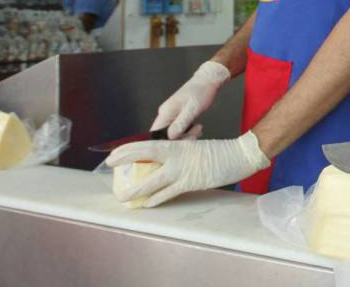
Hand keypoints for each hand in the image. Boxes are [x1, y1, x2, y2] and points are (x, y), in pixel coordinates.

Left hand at [106, 132, 269, 207]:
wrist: (239, 154)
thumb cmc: (219, 151)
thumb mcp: (194, 148)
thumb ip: (178, 155)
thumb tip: (162, 165)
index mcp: (177, 144)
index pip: (147, 145)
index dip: (128, 149)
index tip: (114, 154)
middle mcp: (177, 155)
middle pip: (145, 156)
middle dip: (125, 161)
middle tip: (111, 167)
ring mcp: (183, 170)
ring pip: (153, 181)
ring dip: (136, 190)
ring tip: (123, 196)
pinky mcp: (191, 183)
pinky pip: (169, 193)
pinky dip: (156, 199)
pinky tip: (147, 204)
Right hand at [151, 61, 229, 138]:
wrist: (209, 81)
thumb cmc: (201, 92)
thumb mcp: (193, 109)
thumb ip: (181, 123)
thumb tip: (170, 136)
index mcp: (165, 112)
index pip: (156, 133)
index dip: (165, 143)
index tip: (180, 144)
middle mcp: (166, 115)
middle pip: (166, 136)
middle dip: (181, 139)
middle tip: (196, 134)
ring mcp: (172, 116)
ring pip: (175, 134)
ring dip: (187, 135)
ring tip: (199, 128)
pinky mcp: (179, 117)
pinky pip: (180, 130)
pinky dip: (189, 132)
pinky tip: (198, 128)